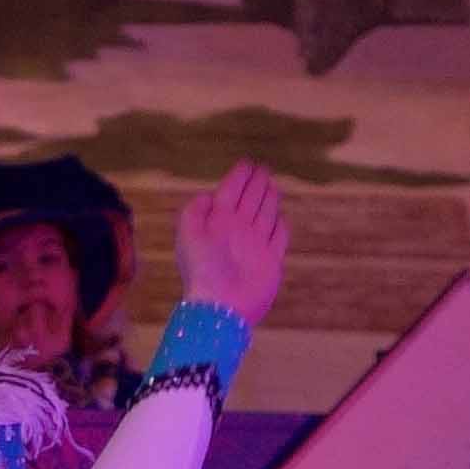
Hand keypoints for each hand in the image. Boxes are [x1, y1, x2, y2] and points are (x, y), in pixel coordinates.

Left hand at [182, 159, 290, 338]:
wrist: (222, 305)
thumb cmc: (203, 269)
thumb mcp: (188, 233)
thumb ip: (195, 210)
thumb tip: (208, 196)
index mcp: (218, 221)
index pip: (230, 191)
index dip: (239, 176)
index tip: (247, 162)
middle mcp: (238, 230)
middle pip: (250, 200)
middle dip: (256, 183)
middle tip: (263, 169)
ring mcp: (255, 245)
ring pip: (265, 214)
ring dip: (268, 199)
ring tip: (272, 186)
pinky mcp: (271, 260)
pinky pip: (279, 237)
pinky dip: (280, 226)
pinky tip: (280, 219)